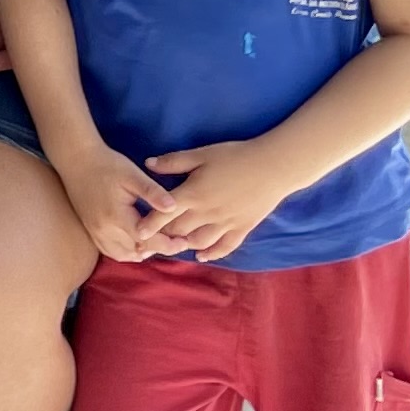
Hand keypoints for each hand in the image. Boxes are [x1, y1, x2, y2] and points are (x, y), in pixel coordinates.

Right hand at [56, 139, 173, 259]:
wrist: (75, 159)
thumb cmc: (106, 164)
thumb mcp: (132, 174)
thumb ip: (153, 192)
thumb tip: (174, 207)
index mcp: (116, 216)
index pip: (146, 240)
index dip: (168, 244)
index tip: (184, 241)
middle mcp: (104, 229)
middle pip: (136, 250)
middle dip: (159, 249)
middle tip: (177, 241)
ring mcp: (95, 231)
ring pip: (123, 254)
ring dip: (142, 252)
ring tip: (158, 242)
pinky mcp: (90, 229)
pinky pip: (110, 250)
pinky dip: (127, 251)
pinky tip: (137, 243)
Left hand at [138, 138, 294, 261]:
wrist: (273, 166)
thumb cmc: (235, 156)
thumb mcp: (202, 154)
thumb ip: (174, 162)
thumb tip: (148, 164)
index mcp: (193, 193)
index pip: (164, 213)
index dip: (149, 224)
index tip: (136, 234)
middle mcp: (207, 213)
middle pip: (179, 230)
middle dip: (163, 237)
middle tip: (151, 243)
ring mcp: (226, 223)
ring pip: (199, 242)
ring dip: (185, 245)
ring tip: (174, 245)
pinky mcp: (242, 228)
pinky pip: (225, 247)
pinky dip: (212, 254)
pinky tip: (201, 256)